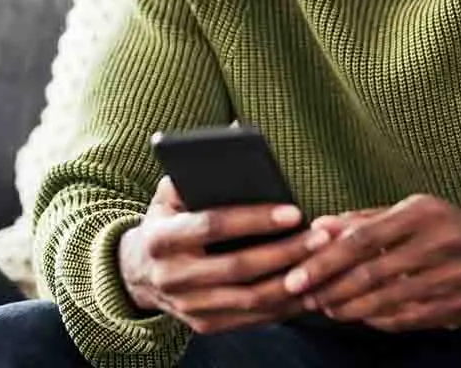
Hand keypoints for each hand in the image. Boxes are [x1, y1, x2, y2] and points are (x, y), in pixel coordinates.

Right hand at [118, 176, 331, 333]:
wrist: (138, 273)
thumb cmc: (166, 221)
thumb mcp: (167, 195)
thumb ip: (192, 173)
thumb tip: (234, 136)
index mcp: (161, 237)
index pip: (213, 226)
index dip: (255, 219)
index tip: (294, 212)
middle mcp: (172, 276)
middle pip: (238, 267)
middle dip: (285, 252)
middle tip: (321, 237)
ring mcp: (187, 306)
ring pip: (250, 299)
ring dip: (292, 282)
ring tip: (323, 262)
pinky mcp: (203, 324)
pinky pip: (251, 319)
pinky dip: (283, 305)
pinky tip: (308, 288)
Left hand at [282, 194, 460, 331]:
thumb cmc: (442, 226)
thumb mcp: (407, 211)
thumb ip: (362, 220)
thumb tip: (318, 226)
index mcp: (421, 214)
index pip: (363, 239)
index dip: (326, 260)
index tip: (298, 275)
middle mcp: (437, 244)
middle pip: (371, 273)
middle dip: (331, 288)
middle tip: (304, 296)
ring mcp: (449, 278)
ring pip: (386, 300)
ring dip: (348, 308)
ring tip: (325, 307)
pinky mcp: (455, 306)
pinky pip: (407, 318)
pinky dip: (377, 320)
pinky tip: (358, 316)